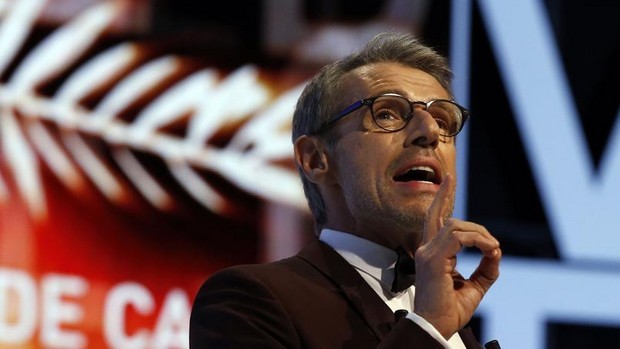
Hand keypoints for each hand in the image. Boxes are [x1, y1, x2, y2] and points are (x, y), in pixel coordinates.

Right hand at [412, 174, 500, 338]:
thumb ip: (485, 268)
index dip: (442, 196)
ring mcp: (427, 253)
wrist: (436, 327)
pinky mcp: (433, 259)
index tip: (449, 178)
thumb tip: (496, 251)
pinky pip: (459, 238)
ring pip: (456, 226)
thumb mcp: (475, 286)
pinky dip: (478, 241)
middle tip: (485, 231)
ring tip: (492, 249)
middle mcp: (426, 249)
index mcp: (431, 254)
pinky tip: (489, 250)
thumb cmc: (449, 311)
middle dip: (468, 217)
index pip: (435, 218)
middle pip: (447, 218)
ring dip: (480, 234)